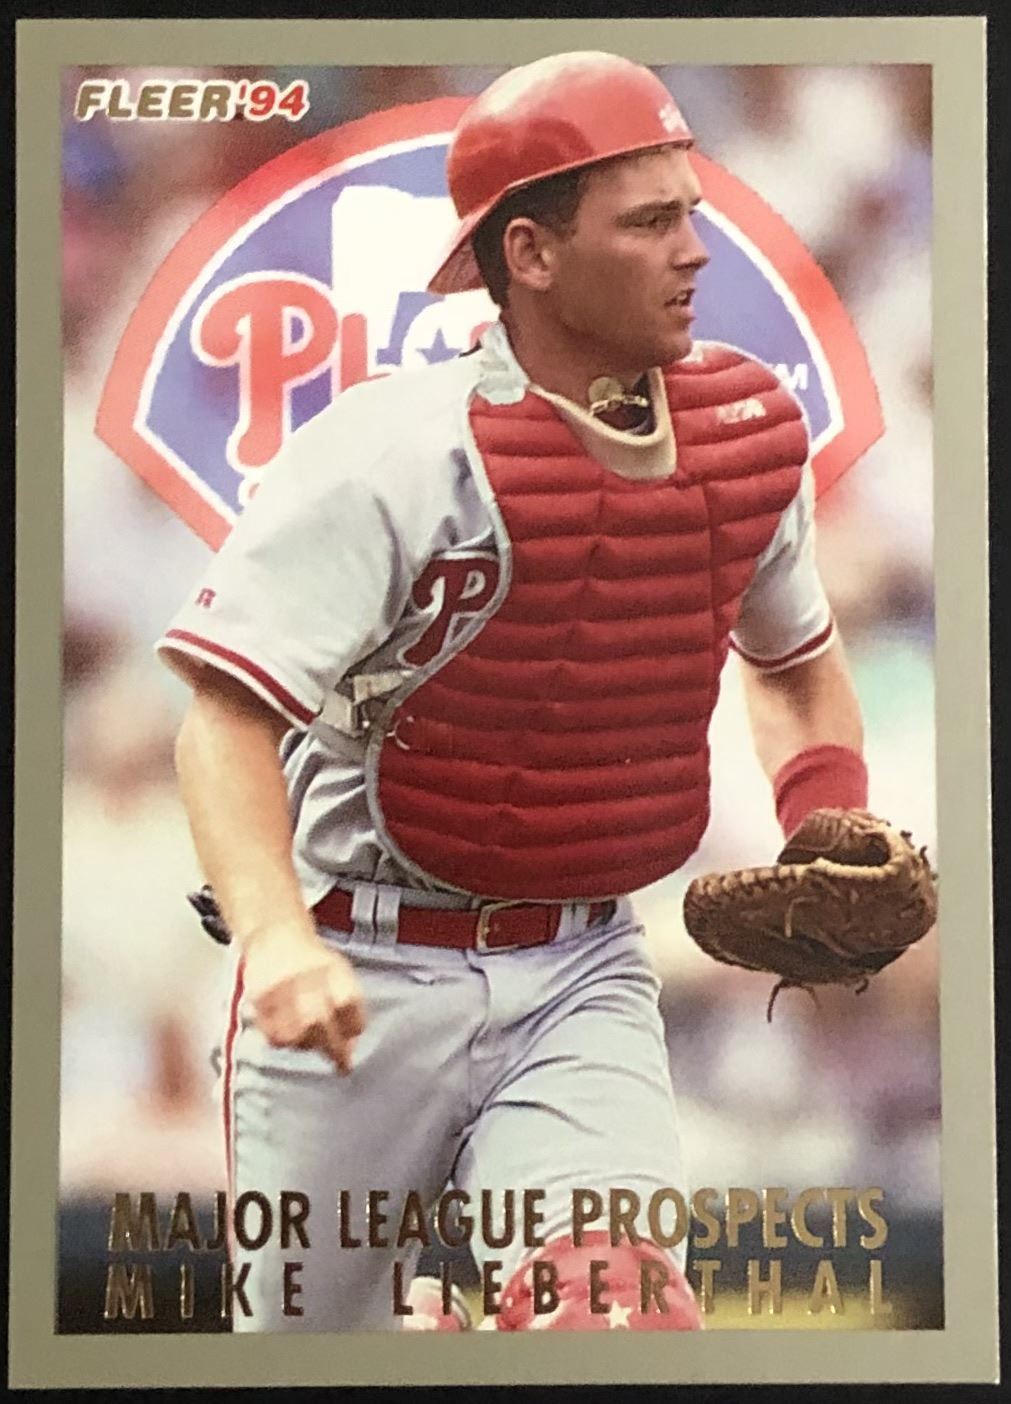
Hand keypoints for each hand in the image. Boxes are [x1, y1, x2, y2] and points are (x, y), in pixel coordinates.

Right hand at [240, 923, 365, 1073]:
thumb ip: (351, 1008)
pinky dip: (285, 1042)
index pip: (347, 1003)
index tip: (353, 1036)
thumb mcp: (340, 973)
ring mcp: (279, 988)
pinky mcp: (259, 999)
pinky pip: (273, 1034)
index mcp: (330, 968)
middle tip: (341, 1063)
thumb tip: (351, 1048)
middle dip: (334, 1048)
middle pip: (318, 1021)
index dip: (354, 1025)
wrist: (275, 936)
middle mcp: (304, 976)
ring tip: (313, 1042)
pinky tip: (292, 1037)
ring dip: (308, 1045)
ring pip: (294, 1033)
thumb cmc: (314, 962)